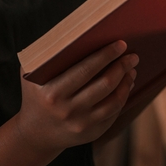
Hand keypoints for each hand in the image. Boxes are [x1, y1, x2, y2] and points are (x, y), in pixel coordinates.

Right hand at [13, 40, 138, 152]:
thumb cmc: (37, 94)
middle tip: (132, 56)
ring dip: (126, 81)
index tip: (121, 44)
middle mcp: (67, 110)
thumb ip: (49, 55)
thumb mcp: (33, 74)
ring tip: (131, 68)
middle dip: (122, 67)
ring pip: (114, 100)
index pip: (85, 70)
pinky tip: (126, 84)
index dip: (106, 56)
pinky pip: (114, 113)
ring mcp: (81, 124)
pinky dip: (123, 96)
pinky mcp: (92, 133)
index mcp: (52, 92)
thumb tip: (79, 32)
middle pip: (104, 84)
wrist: (35, 133)